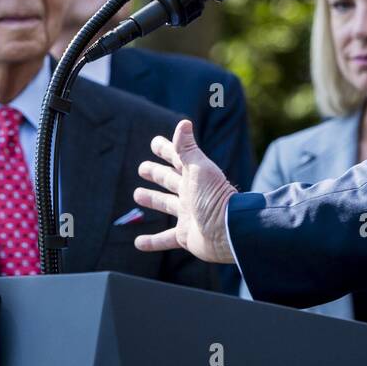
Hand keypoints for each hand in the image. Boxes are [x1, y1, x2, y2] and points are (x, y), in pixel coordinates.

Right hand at [133, 119, 236, 263]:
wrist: (229, 231)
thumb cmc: (215, 197)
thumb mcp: (199, 169)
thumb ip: (188, 148)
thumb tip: (183, 122)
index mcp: (194, 176)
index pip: (178, 157)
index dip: (166, 149)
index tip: (154, 142)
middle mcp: (191, 194)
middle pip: (169, 180)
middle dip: (156, 173)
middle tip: (142, 168)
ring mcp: (188, 214)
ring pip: (166, 205)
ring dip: (153, 199)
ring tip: (138, 195)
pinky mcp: (186, 236)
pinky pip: (165, 239)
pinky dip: (152, 242)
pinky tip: (138, 243)